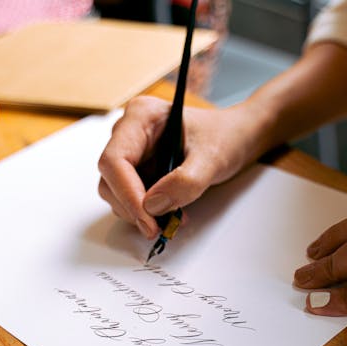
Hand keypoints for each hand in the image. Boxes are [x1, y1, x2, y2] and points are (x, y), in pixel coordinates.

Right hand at [98, 96, 265, 238]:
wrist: (237, 138)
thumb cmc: (226, 137)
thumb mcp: (213, 158)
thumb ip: (186, 182)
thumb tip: (154, 205)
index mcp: (141, 117)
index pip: (114, 160)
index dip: (127, 193)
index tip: (147, 219)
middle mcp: (129, 133)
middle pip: (110, 179)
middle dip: (132, 207)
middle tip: (160, 227)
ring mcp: (133, 153)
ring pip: (116, 192)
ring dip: (140, 213)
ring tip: (173, 218)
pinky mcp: (139, 171)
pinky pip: (131, 198)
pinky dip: (147, 213)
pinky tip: (171, 213)